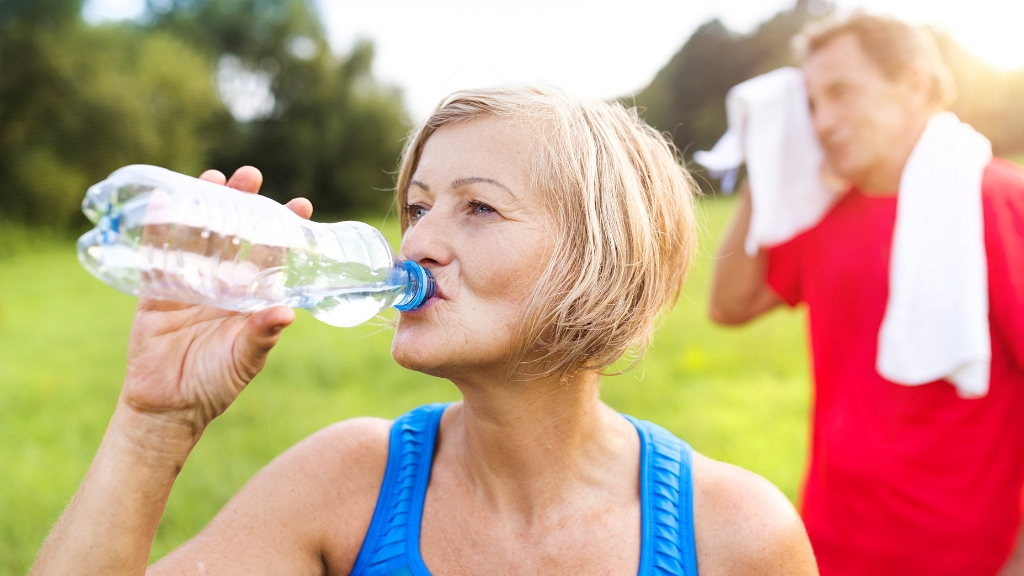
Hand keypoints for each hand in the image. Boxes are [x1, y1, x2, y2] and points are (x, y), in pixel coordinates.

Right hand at [119, 166, 313, 439]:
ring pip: (198, 236)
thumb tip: (287, 312)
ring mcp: (189, 284)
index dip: (284, 231)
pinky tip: (162, 201)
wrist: (168, 408)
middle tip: (251, 176)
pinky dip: (159, 228)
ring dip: (205, 207)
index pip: (272, 255)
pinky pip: (157, 253)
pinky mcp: (156, 290)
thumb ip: (261, 335)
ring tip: (213, 177)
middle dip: (243, 205)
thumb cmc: (215, 385)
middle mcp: (223, 285)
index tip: (301, 205)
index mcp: (251, 298)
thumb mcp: (244, 359)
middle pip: (235, 236)